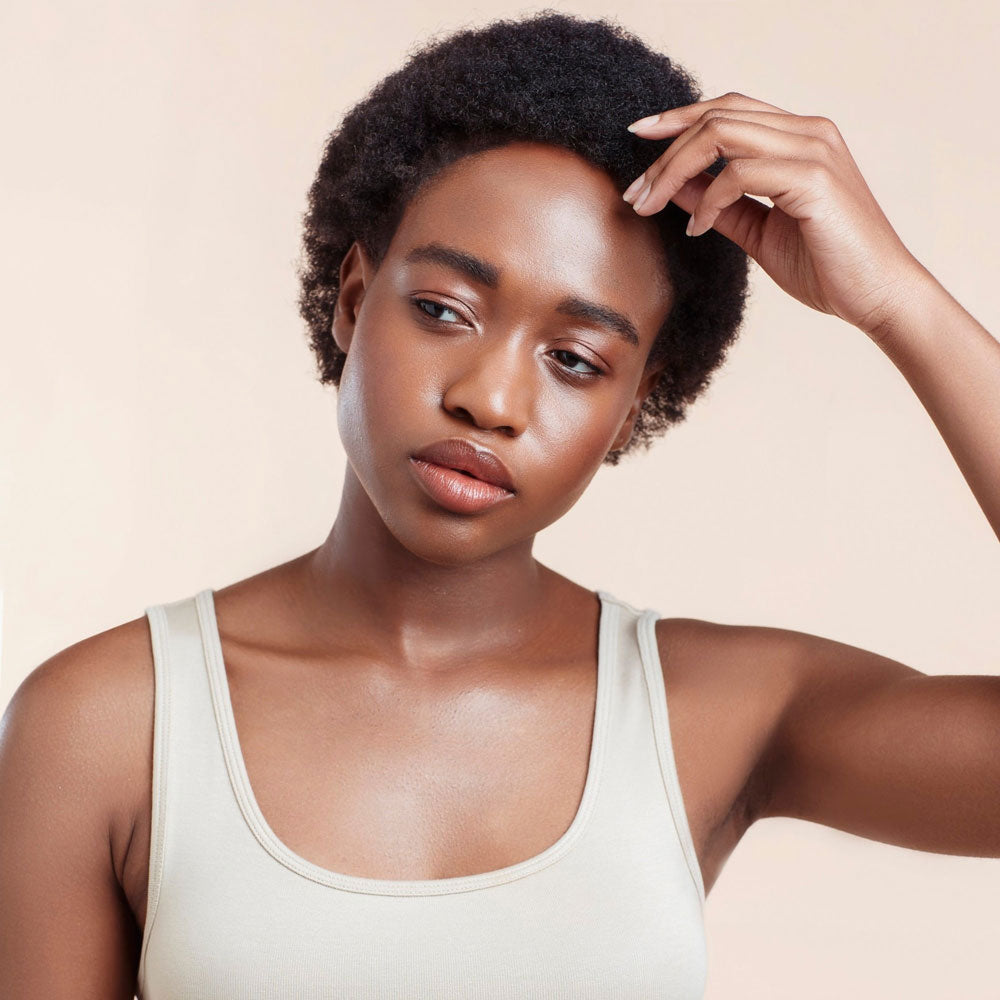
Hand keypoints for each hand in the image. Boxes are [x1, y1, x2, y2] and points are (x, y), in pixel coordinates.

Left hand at [623, 92, 926, 342]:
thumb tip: (673, 187)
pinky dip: (709, 200)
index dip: (679, 118)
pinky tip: (698, 229)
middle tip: (634, 192)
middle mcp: (808, 132)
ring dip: (674, 171)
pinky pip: (740, 174)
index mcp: (799, 137)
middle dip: (665, 151)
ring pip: (722, 134)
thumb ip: (719, 204)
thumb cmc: (826, 267)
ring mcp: (813, 150)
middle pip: (718, 115)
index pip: (728, 108)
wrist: (877, 297)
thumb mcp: (757, 231)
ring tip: (650, 206)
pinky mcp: (814, 178)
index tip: (638, 137)